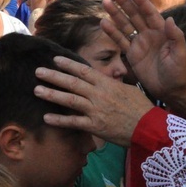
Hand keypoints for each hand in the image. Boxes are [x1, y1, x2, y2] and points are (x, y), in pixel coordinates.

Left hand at [35, 56, 153, 146]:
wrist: (148, 127)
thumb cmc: (141, 107)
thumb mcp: (128, 88)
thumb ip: (113, 83)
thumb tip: (105, 78)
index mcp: (107, 83)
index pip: (84, 70)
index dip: (68, 64)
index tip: (55, 60)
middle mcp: (98, 94)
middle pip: (72, 83)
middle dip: (54, 76)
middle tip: (38, 71)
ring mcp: (95, 110)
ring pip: (69, 100)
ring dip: (51, 94)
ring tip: (37, 89)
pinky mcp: (95, 126)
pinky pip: (73, 122)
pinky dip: (59, 120)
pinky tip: (46, 117)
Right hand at [100, 0, 185, 114]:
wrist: (170, 89)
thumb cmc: (178, 71)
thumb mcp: (181, 54)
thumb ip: (176, 36)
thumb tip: (169, 19)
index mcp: (161, 31)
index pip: (150, 12)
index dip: (141, 1)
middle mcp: (149, 33)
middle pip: (135, 15)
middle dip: (125, 3)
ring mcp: (139, 43)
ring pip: (125, 25)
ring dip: (115, 14)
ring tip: (105, 2)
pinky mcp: (131, 54)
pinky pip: (120, 41)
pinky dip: (112, 32)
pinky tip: (103, 22)